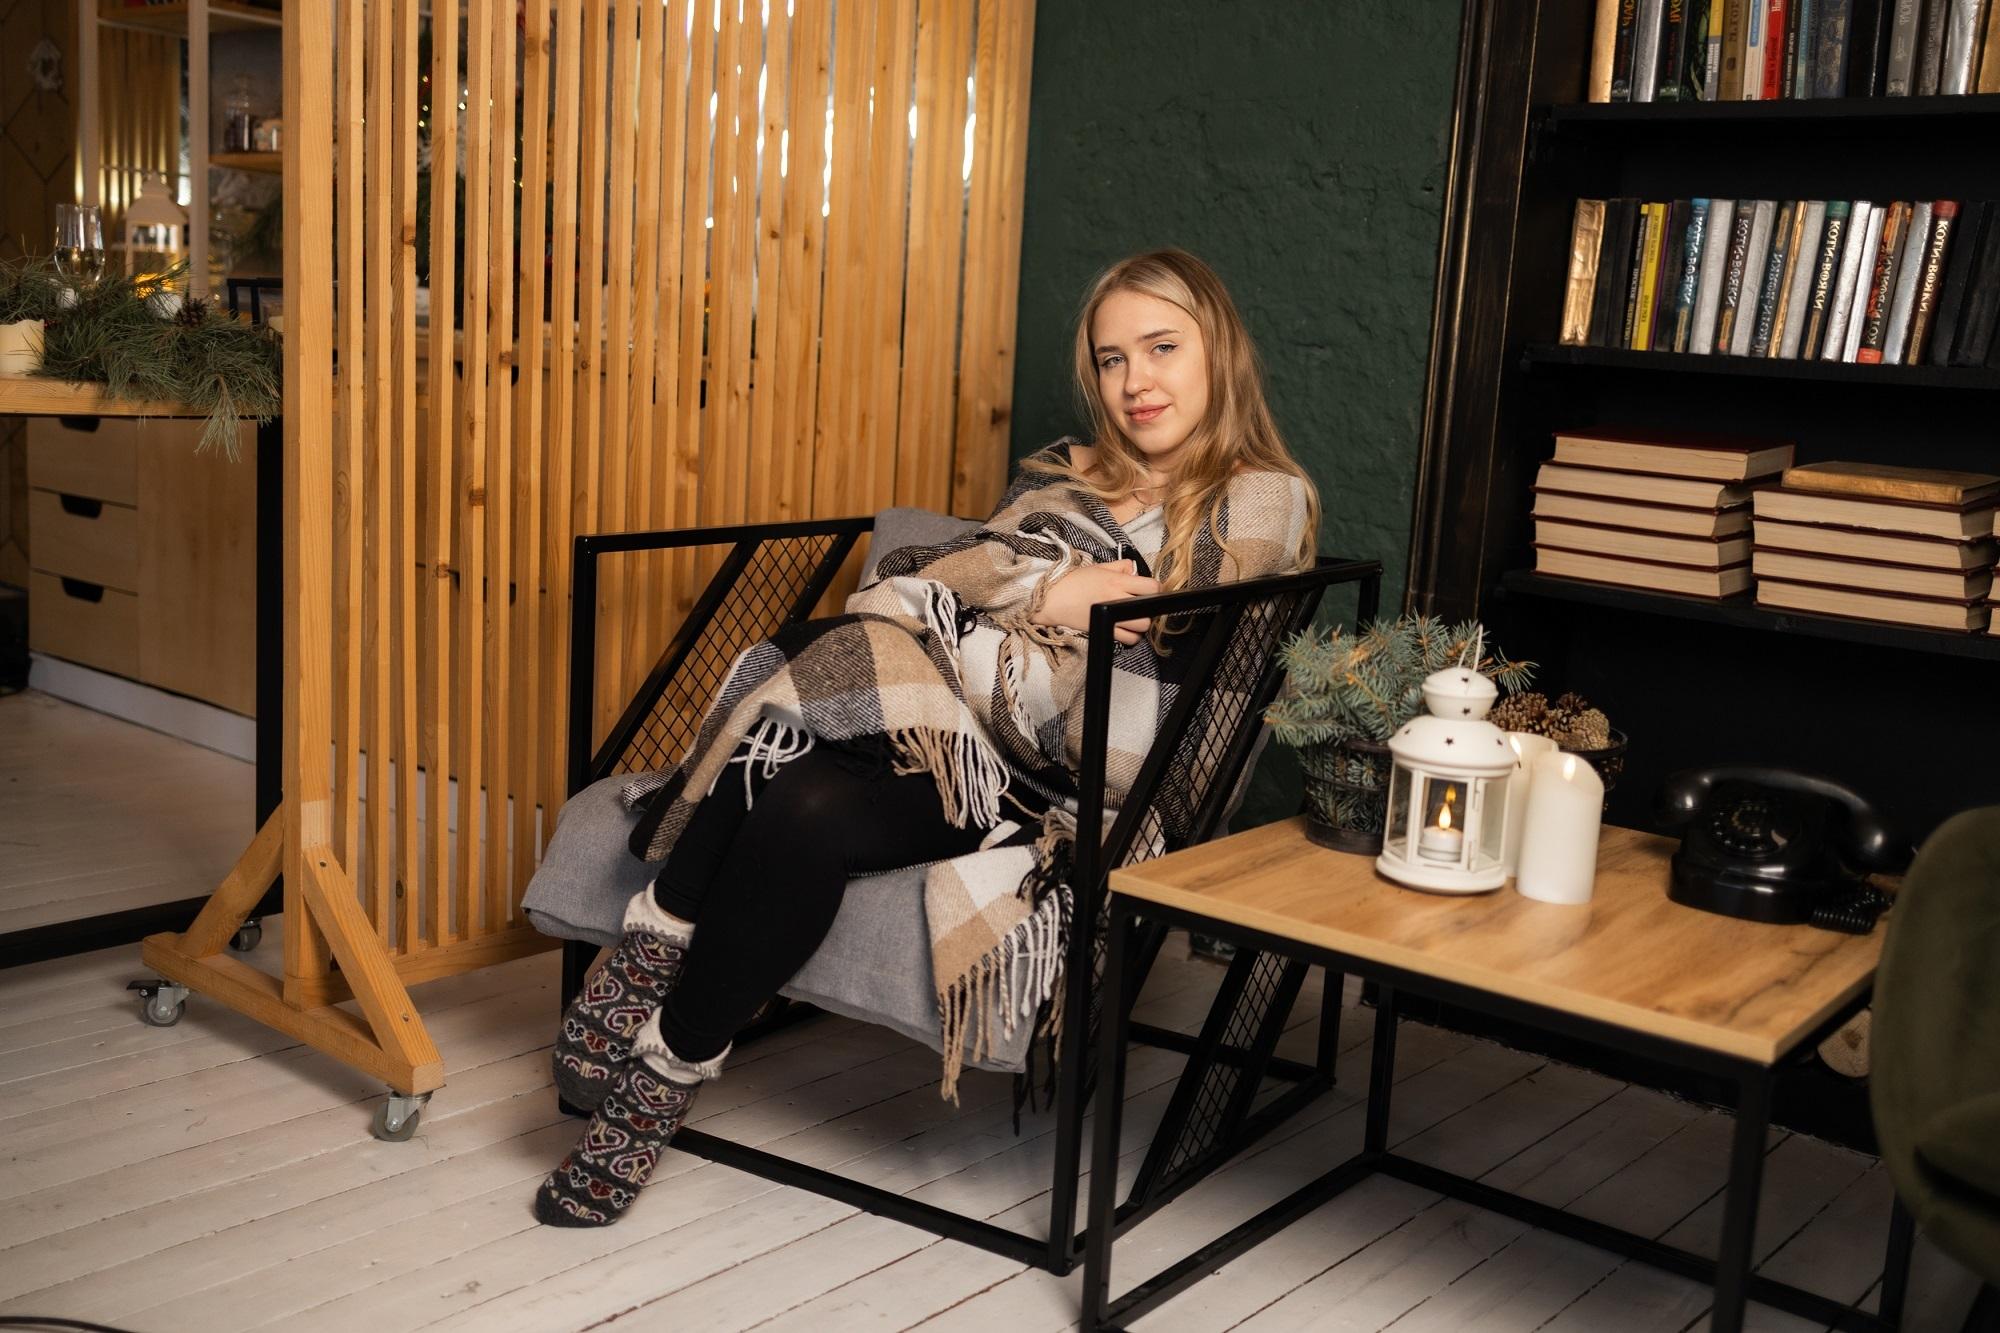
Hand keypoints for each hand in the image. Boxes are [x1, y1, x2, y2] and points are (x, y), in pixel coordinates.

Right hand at [1032, 559, 1160, 645]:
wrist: (1051, 599)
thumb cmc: (1072, 581)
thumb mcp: (1097, 567)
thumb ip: (1119, 566)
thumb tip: (1134, 569)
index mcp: (1116, 581)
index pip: (1151, 587)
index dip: (1155, 589)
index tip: (1149, 591)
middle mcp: (1116, 599)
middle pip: (1148, 609)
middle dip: (1148, 608)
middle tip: (1140, 606)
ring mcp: (1111, 616)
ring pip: (1142, 626)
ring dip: (1141, 623)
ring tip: (1132, 618)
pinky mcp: (1104, 630)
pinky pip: (1128, 639)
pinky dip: (1131, 636)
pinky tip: (1125, 629)